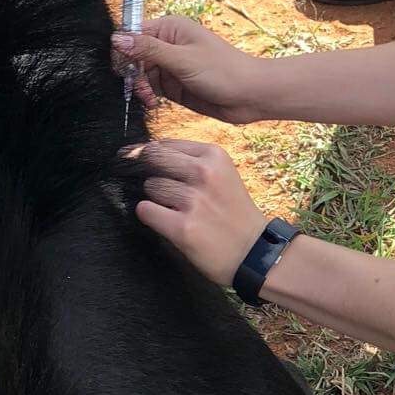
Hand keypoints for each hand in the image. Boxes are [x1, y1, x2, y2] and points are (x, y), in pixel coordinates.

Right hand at [113, 16, 267, 122]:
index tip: (122, 68)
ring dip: (139, 87)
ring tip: (149, 98)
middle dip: (132, 73)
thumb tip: (116, 38)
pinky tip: (153, 104)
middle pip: (133, 56)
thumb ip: (149, 50)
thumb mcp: (182, 59)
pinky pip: (150, 89)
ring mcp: (170, 66)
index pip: (133, 33)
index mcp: (170, 29)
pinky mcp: (174, 85)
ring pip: (140, 75)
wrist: (250, 95)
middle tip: (140, 87)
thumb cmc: (223, 71)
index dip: (123, 50)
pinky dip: (148, 96)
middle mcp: (168, 45)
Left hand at [134, 140, 269, 284]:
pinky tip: (168, 222)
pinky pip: (146, 210)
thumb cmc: (233, 212)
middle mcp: (204, 173)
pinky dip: (151, 216)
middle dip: (150, 173)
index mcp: (214, 155)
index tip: (147, 165)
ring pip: (150, 187)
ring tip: (177, 210)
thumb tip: (139, 152)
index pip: (165, 144)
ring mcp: (194, 200)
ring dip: (156, 199)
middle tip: (163, 190)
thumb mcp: (222, 174)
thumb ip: (190, 161)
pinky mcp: (183, 227)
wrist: (254, 251)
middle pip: (153, 158)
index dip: (151, 155)